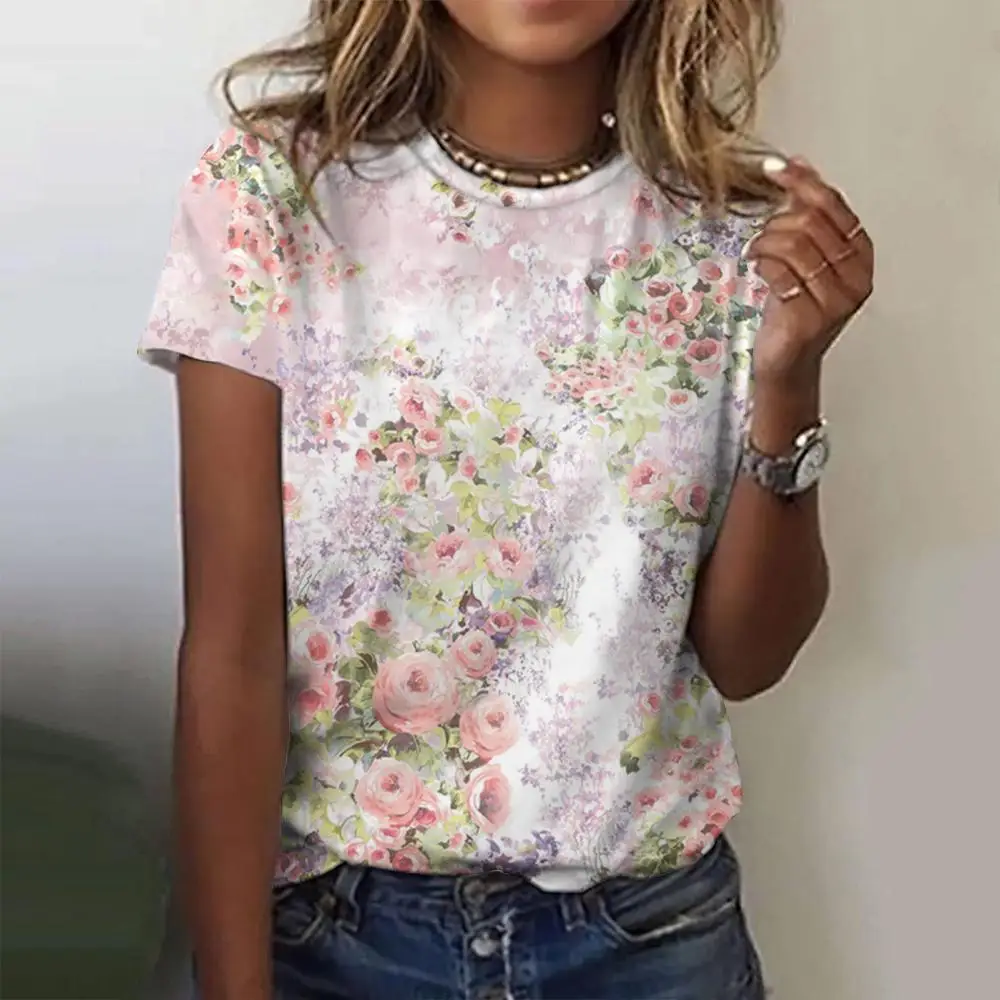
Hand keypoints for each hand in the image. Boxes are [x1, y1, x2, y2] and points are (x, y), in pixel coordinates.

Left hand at [744, 156, 874, 388]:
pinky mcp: (809, 318)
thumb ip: (806, 213)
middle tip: (762, 237)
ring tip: (757, 253)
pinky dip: (762, 263)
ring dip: (765, 242)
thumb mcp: (805, 256)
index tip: (775, 168)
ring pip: (794, 244)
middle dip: (777, 222)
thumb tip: (799, 164)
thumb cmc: (795, 309)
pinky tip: (758, 268)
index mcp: (861, 255)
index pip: (833, 206)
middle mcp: (856, 277)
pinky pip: (779, 272)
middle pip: (811, 223)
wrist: (786, 361)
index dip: (803, 183)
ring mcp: (835, 300)